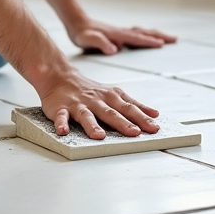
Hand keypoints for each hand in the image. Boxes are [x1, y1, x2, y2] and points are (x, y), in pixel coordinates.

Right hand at [39, 71, 159, 139]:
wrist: (61, 77)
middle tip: (135, 132)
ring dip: (92, 125)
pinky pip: (61, 116)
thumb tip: (154, 114)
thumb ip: (132, 105)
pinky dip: (62, 123)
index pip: (129, 108)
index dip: (142, 117)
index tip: (154, 127)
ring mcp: (78, 104)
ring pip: (86, 115)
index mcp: (110, 97)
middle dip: (123, 123)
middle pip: (111, 112)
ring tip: (99, 136)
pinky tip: (64, 131)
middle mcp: (96, 100)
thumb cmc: (90, 90)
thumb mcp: (114, 94)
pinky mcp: (61, 108)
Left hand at [67, 17, 176, 55]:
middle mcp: (121, 32)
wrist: (76, 22)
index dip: (149, 41)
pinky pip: (137, 35)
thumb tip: (115, 49)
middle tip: (175, 39)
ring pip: (142, 32)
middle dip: (160, 36)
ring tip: (168, 39)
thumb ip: (100, 43)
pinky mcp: (118, 34)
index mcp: (117, 35)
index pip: (136, 38)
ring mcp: (121, 32)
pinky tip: (148, 39)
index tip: (162, 44)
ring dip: (156, 34)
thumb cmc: (81, 33)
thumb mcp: (87, 39)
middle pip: (144, 33)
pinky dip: (146, 35)